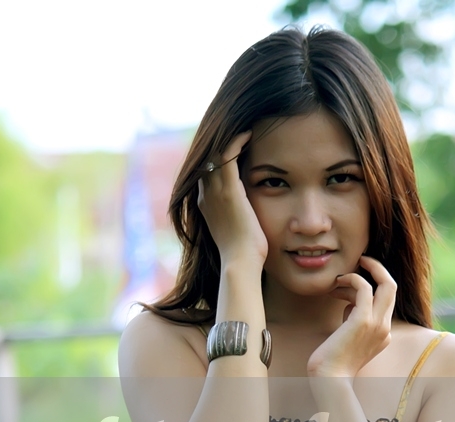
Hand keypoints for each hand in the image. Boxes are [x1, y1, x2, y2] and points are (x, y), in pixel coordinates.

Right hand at [197, 131, 267, 268]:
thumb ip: (238, 215)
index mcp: (204, 204)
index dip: (217, 155)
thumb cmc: (244, 253)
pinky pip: (227, 156)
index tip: (233, 144)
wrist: (240, 263)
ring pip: (215, 152)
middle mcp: (204, 195)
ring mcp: (214, 192)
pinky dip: (237, 141)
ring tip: (244, 125)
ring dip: (229, 136)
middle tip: (237, 127)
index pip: (206, 170)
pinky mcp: (228, 190)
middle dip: (220, 141)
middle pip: (207, 157)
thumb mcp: (237, 229)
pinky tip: (250, 133)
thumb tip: (248, 213)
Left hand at [307, 256, 396, 377]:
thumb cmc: (331, 364)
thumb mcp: (346, 339)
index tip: (346, 287)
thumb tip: (347, 303)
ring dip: (363, 273)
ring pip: (386, 284)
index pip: (384, 302)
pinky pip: (364, 288)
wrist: (329, 381)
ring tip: (339, 278)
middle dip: (378, 270)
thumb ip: (351, 321)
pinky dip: (352, 279)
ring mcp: (377, 325)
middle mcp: (385, 329)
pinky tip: (336, 284)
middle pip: (393, 288)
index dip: (365, 290)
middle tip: (360, 261)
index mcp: (383, 335)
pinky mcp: (363, 320)